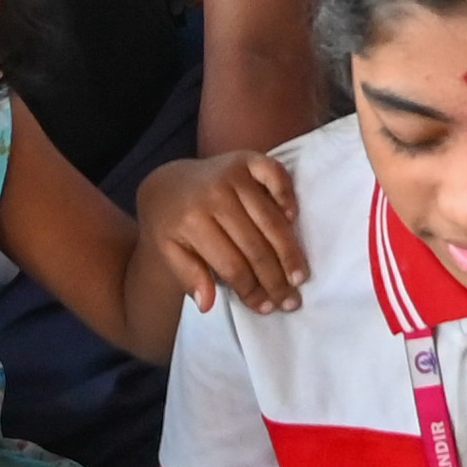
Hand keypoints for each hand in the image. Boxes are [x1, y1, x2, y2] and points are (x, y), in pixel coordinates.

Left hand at [133, 148, 311, 312]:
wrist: (166, 183)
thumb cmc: (171, 224)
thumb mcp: (168, 252)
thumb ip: (188, 277)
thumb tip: (208, 306)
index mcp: (193, 222)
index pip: (232, 265)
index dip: (251, 290)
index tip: (266, 308)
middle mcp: (215, 195)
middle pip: (255, 245)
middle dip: (275, 278)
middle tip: (291, 301)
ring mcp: (233, 174)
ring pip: (270, 219)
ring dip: (289, 251)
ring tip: (300, 277)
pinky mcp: (246, 158)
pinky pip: (275, 174)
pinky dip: (287, 195)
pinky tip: (293, 219)